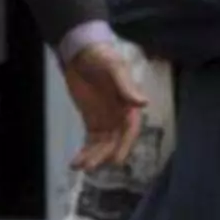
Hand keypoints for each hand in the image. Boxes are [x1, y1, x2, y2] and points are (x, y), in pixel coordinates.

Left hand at [63, 41, 146, 170]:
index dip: (124, 145)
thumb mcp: (114, 68)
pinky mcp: (92, 122)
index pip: (129, 130)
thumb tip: (144, 103)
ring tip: (79, 166)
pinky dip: (84, 152)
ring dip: (92, 157)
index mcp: (129, 105)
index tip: (116, 160)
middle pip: (114, 142)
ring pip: (102, 145)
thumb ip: (126, 86)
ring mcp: (106, 121)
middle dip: (103, 155)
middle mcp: (120, 116)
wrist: (81, 53)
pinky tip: (75, 162)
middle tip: (90, 166)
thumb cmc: (101, 57)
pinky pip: (90, 142)